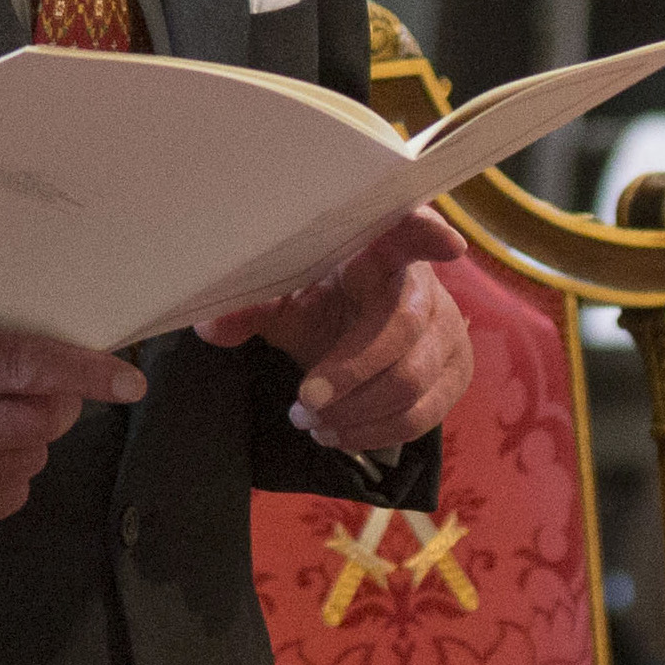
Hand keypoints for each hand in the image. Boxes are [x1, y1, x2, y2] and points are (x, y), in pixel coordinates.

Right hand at [0, 324, 145, 540]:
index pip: (33, 366)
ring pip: (32, 459)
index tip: (126, 381)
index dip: (88, 373)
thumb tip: (51, 368)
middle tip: (27, 395)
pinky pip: (11, 495)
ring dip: (22, 441)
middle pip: (46, 420)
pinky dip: (3, 476)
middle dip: (50, 405)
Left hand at [193, 202, 475, 452]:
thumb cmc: (318, 307)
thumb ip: (249, 310)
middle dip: (349, 374)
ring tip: (312, 422)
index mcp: (379, 252)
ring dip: (356, 412)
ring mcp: (448, 331)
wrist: (350, 335)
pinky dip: (375, 432)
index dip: (429, 234)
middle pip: (402, 330)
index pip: (410, 230)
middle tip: (303, 402)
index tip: (446, 243)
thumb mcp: (282, 303)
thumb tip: (209, 328)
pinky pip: (424, 415)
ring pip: (412, 381)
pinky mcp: (455, 373)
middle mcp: (424, 286)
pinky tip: (340, 433)